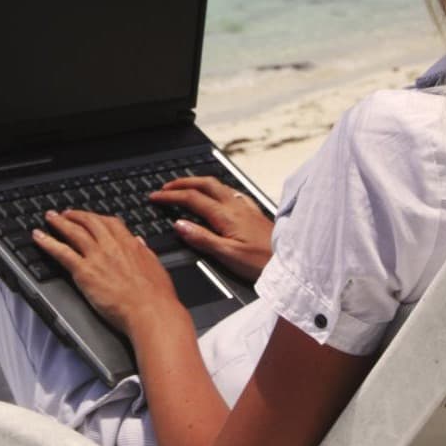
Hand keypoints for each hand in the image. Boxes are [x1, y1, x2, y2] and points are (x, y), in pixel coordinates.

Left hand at [33, 210, 181, 338]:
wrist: (150, 311)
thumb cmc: (156, 296)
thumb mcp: (155, 266)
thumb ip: (144, 251)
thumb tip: (140, 242)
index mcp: (130, 244)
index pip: (111, 223)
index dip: (98, 218)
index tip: (91, 217)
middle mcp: (112, 246)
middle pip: (90, 223)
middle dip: (76, 215)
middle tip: (66, 213)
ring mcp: (97, 257)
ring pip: (74, 232)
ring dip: (60, 223)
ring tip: (50, 218)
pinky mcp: (84, 272)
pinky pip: (62, 252)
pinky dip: (48, 242)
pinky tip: (39, 237)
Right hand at [151, 177, 273, 282]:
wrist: (290, 262)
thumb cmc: (262, 262)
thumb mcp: (228, 255)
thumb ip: (202, 238)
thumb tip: (179, 224)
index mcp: (226, 216)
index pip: (192, 199)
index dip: (171, 196)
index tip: (155, 197)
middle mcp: (236, 206)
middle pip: (205, 184)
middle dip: (183, 182)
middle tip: (166, 187)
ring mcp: (246, 207)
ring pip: (218, 185)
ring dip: (199, 183)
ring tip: (186, 187)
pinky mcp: (254, 212)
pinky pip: (232, 192)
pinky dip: (217, 190)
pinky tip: (219, 195)